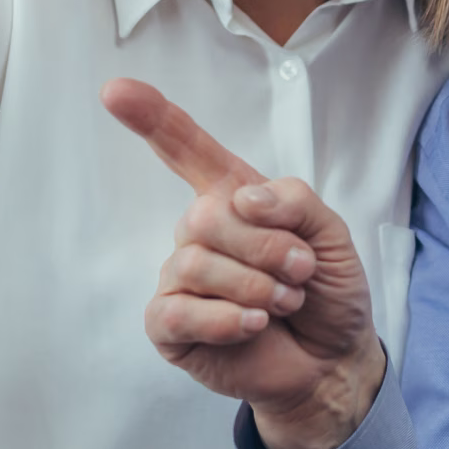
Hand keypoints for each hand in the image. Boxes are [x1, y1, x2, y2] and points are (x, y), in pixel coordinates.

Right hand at [101, 77, 385, 448]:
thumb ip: (293, 200)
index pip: (184, 147)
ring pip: (194, 260)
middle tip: (299, 273)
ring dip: (255, 286)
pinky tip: (253, 325)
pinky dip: (224, 318)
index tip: (115, 89)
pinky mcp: (170, 325)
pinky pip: (176, 309)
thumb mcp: (330, 232)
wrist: (332, 359)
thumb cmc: (324, 288)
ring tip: (283, 303)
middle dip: (266, 247)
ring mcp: (180, 277)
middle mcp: (199, 230)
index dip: (150, 116)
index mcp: (232, 195)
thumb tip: (242, 199)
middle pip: (204, 213)